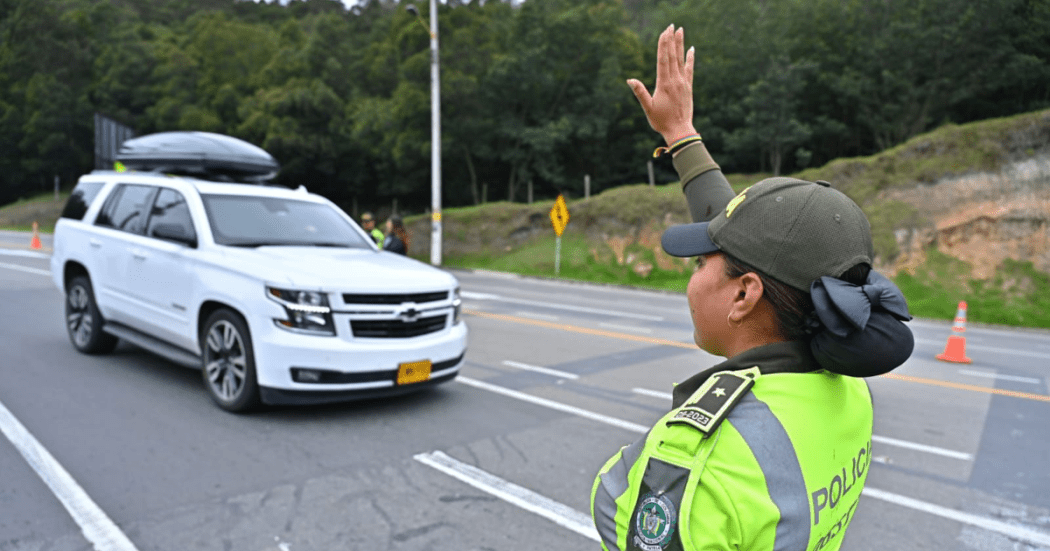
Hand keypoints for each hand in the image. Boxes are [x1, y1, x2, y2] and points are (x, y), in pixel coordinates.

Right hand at [627, 24, 696, 144]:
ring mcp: (683, 83)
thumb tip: (630, 80)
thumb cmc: (661, 121)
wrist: (680, 131)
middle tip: (671, 25)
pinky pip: (689, 69)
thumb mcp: (648, 108)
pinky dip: (690, 59)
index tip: (664, 32)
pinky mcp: (688, 87)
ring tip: (681, 31)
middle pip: (672, 56)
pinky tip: (691, 49)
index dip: (663, 45)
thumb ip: (640, 93)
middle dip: (671, 40)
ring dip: (680, 44)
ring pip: (681, 59)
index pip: (663, 59)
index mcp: (664, 83)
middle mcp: (675, 80)